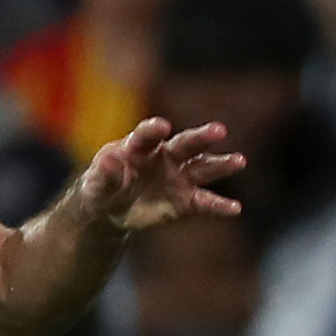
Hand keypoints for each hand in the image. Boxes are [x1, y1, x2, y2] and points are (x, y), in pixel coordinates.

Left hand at [78, 118, 244, 234]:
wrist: (111, 209)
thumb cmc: (103, 187)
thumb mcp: (96, 184)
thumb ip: (104, 174)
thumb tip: (109, 160)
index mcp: (140, 146)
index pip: (148, 134)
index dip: (154, 130)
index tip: (162, 127)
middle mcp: (165, 156)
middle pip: (186, 144)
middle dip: (202, 138)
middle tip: (219, 131)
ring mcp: (178, 177)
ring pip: (202, 168)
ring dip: (220, 165)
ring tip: (239, 161)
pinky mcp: (184, 200)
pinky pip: (203, 202)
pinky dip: (219, 205)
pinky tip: (235, 208)